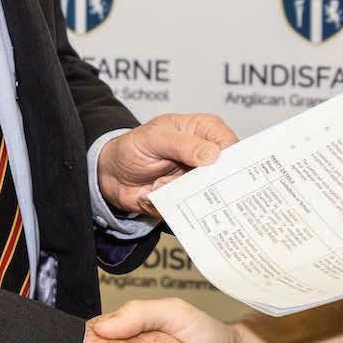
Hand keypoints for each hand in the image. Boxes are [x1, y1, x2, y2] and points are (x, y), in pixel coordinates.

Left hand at [97, 113, 238, 215]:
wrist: (111, 174)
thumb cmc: (134, 146)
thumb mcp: (155, 138)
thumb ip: (183, 144)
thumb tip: (213, 154)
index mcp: (205, 131)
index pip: (230, 144)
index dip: (229, 159)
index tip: (217, 170)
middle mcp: (206, 156)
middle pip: (226, 174)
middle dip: (207, 183)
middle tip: (183, 180)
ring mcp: (198, 180)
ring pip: (208, 195)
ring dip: (182, 193)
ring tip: (159, 183)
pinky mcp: (188, 201)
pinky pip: (190, 211)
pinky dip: (171, 207)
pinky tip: (154, 194)